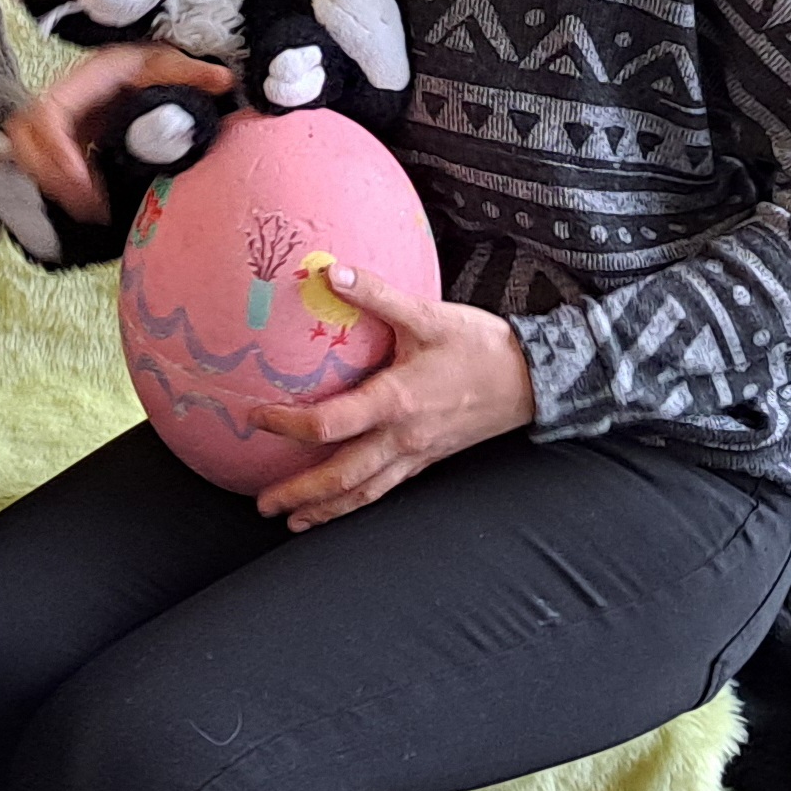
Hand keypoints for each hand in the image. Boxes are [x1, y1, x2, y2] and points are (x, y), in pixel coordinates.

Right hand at [5, 44, 234, 223]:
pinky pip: (46, 166)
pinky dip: (62, 188)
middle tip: (87, 205)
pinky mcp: (65, 141)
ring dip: (53, 185)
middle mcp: (63, 100)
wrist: (142, 65)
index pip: (49, 115)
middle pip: (25, 139)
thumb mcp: (168, 61)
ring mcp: (61, 122)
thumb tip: (222, 81)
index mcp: (84, 80)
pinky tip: (92, 207)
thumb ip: (191, 72)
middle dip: (49, 176)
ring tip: (92, 211)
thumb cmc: (150, 62)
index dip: (58, 152)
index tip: (85, 185)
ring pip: (29, 154)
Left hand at [252, 268, 537, 531]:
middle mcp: (403, 438)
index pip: (331, 424)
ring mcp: (417, 455)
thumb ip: (377, 293)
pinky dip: (357, 503)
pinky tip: (340, 506)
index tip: (255, 417)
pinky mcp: (428, 460)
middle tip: (264, 506)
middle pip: (342, 477)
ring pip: (365, 493)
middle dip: (301, 494)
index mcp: (396, 402)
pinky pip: (386, 489)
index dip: (288, 425)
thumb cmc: (480, 346)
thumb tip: (329, 269)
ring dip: (327, 510)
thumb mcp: (429, 314)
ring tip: (293, 522)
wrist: (535, 379)